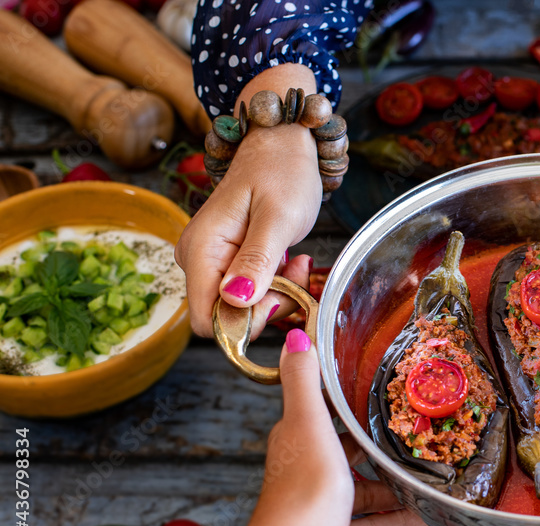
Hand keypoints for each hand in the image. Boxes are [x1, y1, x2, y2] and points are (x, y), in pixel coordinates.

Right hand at [174, 64, 322, 337]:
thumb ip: (257, 260)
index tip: (281, 293)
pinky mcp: (226, 262)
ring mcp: (210, 262)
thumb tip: (235, 302)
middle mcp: (197, 261)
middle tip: (297, 270)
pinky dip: (276, 284)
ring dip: (277, 293)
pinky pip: (249, 293)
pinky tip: (290, 259)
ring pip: (242, 308)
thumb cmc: (282, 172)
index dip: (248, 322)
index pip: (209, 321)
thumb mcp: (278, 217)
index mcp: (201, 250)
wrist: (281, 144)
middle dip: (269, 305)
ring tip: (297, 259)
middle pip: (228, 318)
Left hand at [262, 328, 426, 525]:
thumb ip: (304, 381)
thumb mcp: (309, 424)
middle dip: (381, 443)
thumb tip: (294, 335)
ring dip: (395, 484)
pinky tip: (427, 514)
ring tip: (432, 472)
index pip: (324, 411)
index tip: (383, 385)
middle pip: (350, 450)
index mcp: (297, 438)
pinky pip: (373, 525)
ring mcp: (321, 506)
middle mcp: (307, 469)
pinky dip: (398, 520)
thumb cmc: (303, 487)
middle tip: (421, 430)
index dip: (349, 398)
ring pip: (364, 490)